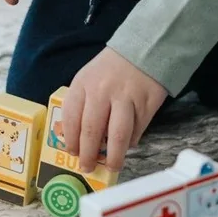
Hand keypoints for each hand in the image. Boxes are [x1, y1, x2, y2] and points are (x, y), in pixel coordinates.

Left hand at [62, 47, 167, 172]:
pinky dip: (131, 142)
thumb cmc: (110, 71)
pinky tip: (127, 145)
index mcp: (83, 84)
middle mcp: (102, 91)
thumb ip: (81, 105)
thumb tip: (79, 141)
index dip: (71, 140)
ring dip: (113, 156)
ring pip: (117, 135)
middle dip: (88, 154)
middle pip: (91, 130)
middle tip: (88, 167)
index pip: (71, 118)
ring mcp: (125, 97)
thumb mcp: (88, 79)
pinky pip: (137, 130)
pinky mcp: (146, 103)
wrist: (143, 50)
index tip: (73, 153)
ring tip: (111, 166)